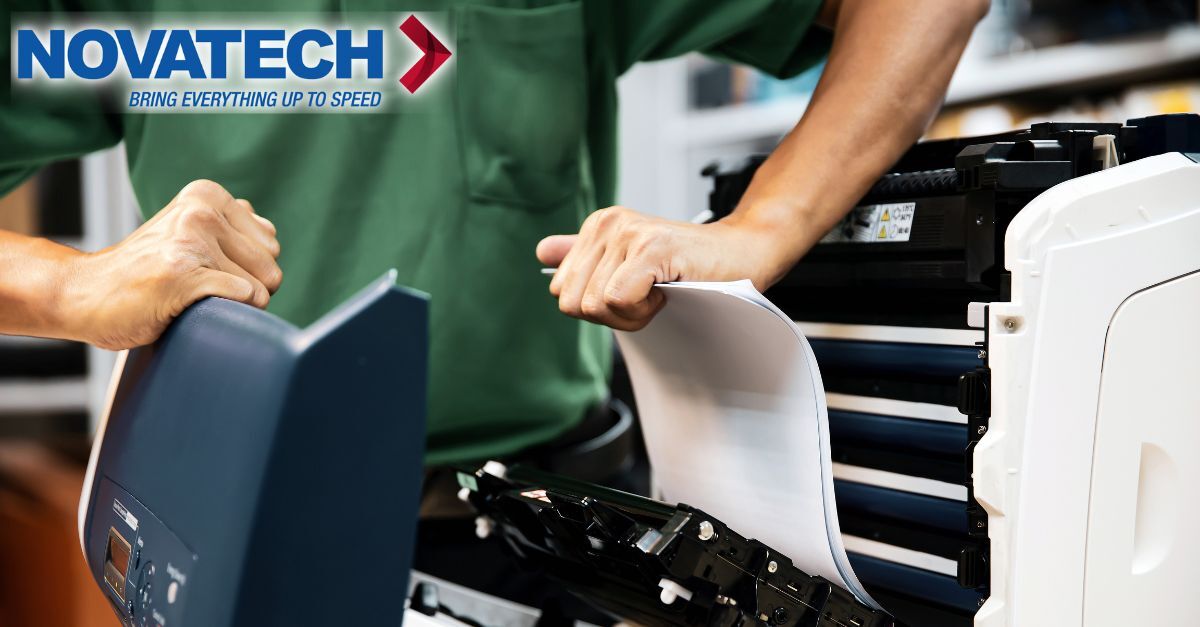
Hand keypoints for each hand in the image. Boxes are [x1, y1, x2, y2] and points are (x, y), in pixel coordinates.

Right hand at [59, 179, 281, 349]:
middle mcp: (202, 212)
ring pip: (260, 289)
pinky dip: (226, 313)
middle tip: (199, 288)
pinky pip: (243, 298)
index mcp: (207, 195)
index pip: (270, 244)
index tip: (207, 269)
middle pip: (271, 268)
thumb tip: (270, 231)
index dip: (248, 269)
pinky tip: (187, 305)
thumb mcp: (187, 231)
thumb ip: (231, 225)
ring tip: (190, 295)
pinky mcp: (184, 274)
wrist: (84, 295)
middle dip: (246, 289)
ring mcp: (192, 241)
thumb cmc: (143, 272)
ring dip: (232, 305)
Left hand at [536, 206, 794, 330]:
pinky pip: (617, 299)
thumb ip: (584, 256)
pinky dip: (642, 310)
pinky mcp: (650, 248)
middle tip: (648, 297)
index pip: (564, 293)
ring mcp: (628, 233)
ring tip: (660, 292)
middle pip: (574, 303)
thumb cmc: (690, 262)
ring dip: (631, 314)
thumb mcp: (630, 260)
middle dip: (611, 316)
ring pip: (596, 305)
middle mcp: (607, 224)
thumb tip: (542, 253)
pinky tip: (667, 291)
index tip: (634, 293)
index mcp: (597, 227)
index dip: (599, 309)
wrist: (742, 253)